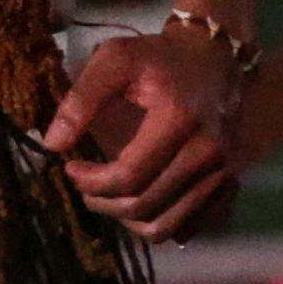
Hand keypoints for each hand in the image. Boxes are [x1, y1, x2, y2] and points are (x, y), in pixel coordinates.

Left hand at [43, 22, 241, 236]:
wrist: (215, 58)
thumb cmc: (160, 58)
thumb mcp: (115, 60)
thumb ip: (81, 99)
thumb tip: (53, 144)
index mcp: (179, 121)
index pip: (128, 177)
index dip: (90, 182)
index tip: (71, 167)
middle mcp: (208, 153)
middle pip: (144, 206)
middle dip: (102, 202)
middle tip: (84, 185)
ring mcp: (224, 172)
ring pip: (166, 225)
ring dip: (127, 220)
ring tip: (107, 197)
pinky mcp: (230, 183)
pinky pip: (191, 225)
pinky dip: (160, 223)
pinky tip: (140, 204)